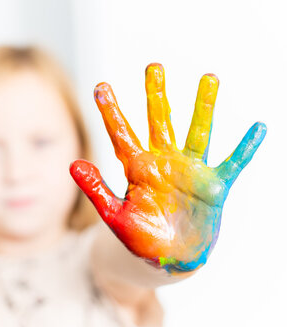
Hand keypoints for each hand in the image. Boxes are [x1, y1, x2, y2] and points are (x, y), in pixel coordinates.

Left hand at [70, 63, 265, 272]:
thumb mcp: (114, 214)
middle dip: (156, 95)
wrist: (168, 257)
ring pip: (197, 132)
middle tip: (153, 67)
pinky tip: (257, 128)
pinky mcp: (214, 186)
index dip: (111, 111)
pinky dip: (245, 148)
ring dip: (203, 107)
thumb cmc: (139, 237)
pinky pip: (233, 163)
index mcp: (137, 169)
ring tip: (209, 77)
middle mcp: (163, 163)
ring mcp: (190, 172)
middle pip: (159, 122)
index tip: (100, 87)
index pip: (121, 134)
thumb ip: (95, 189)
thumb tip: (72, 163)